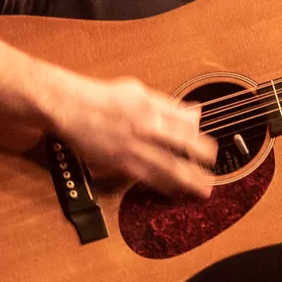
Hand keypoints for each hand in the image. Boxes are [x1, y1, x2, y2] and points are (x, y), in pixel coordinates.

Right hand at [48, 72, 218, 197]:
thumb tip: (189, 112)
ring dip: (189, 179)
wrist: (67, 106)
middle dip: (203, 156)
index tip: (208, 145)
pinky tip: (175, 192)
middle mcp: (146, 124)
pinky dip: (165, 186)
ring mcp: (135, 144)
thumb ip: (163, 102)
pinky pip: (149, 177)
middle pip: (184, 142)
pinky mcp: (121, 162)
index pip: (185, 121)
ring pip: (170, 165)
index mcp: (151, 104)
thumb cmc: (97, 96)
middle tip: (215, 166)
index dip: (199, 135)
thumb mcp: (134, 90)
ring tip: (204, 189)